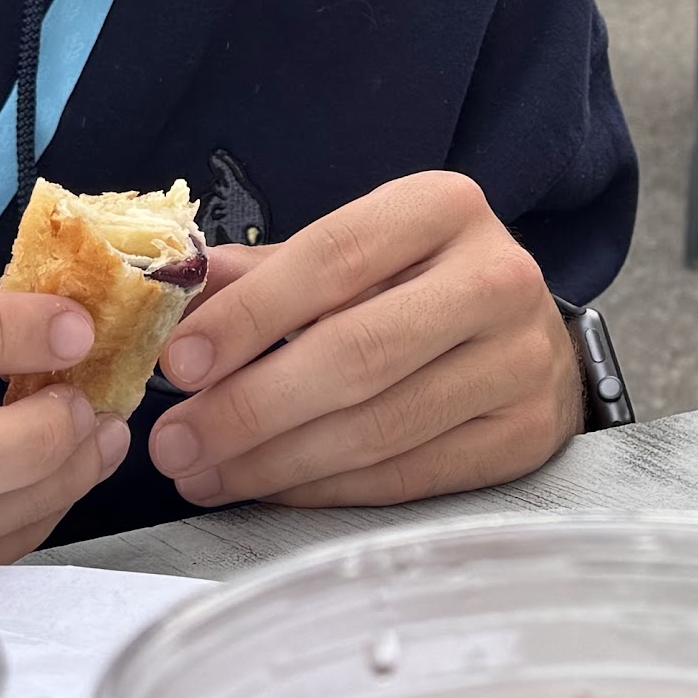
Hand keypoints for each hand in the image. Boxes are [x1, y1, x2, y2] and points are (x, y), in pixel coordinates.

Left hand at [146, 171, 575, 510]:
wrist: (530, 338)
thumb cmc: (418, 286)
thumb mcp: (356, 253)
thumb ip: (264, 272)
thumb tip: (167, 300)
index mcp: (443, 207)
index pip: (333, 258)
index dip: (247, 316)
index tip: (178, 364)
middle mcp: (496, 278)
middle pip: (355, 353)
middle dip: (249, 407)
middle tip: (174, 443)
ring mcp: (518, 363)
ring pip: (377, 428)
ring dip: (273, 461)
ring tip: (201, 473)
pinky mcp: (522, 437)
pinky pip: (405, 477)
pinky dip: (322, 490)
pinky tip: (266, 488)